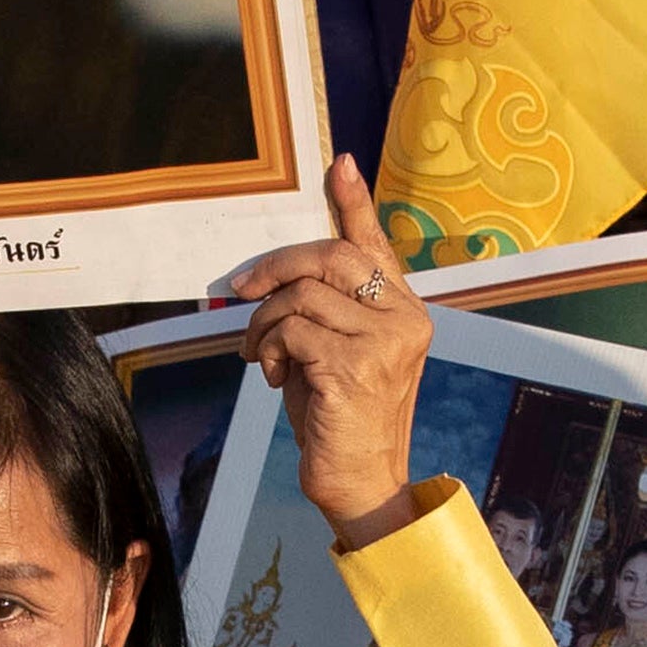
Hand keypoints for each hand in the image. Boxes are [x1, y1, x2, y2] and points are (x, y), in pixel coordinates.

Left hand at [222, 160, 434, 541]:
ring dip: (265, 322)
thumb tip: (279, 273)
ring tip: (262, 355)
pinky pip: (291, 331)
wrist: (362, 482)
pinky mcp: (355, 368)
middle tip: (242, 289)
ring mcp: (384, 343)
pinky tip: (277, 377)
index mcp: (404, 311)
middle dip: (276, 267)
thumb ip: (327, 310)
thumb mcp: (337, 352)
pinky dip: (270, 349)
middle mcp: (404, 320)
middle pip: (330, 257)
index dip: (355, 203)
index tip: (339, 164)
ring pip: (302, 295)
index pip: (375, 245)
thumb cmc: (344, 417)